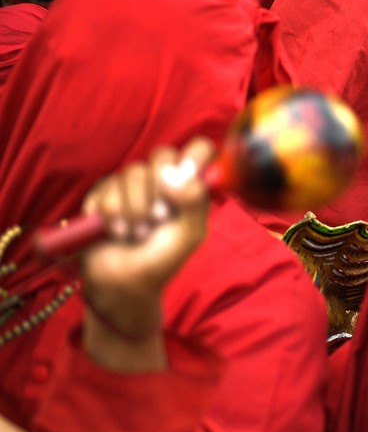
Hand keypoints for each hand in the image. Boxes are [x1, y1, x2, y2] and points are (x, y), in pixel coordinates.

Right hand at [80, 138, 214, 341]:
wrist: (123, 282)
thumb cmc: (162, 259)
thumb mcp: (189, 235)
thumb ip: (194, 202)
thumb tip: (175, 175)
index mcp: (188, 186)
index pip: (199, 150)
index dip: (195, 156)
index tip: (187, 178)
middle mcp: (161, 179)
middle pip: (162, 154)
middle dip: (159, 189)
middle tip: (159, 217)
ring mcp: (131, 184)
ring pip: (132, 172)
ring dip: (135, 209)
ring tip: (137, 233)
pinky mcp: (103, 192)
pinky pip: (106, 187)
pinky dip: (112, 214)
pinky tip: (116, 232)